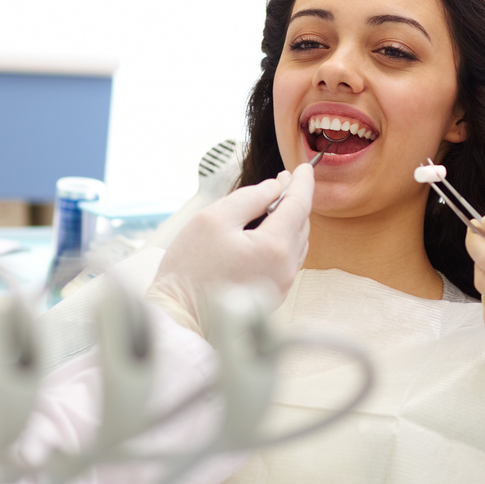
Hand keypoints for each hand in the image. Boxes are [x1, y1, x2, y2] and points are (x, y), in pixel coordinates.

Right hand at [147, 164, 313, 335]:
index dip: (303, 182)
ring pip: (296, 242)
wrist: (180, 316)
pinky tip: (265, 233)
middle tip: (281, 182)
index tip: (304, 167)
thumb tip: (275, 187)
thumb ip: (249, 198)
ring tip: (271, 205)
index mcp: (274, 247)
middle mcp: (285, 268)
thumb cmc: (189, 270)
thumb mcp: (213, 219)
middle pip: (301, 224)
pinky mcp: (273, 295)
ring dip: (288, 221)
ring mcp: (281, 285)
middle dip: (293, 200)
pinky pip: (287, 260)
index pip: (299, 205)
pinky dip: (282, 240)